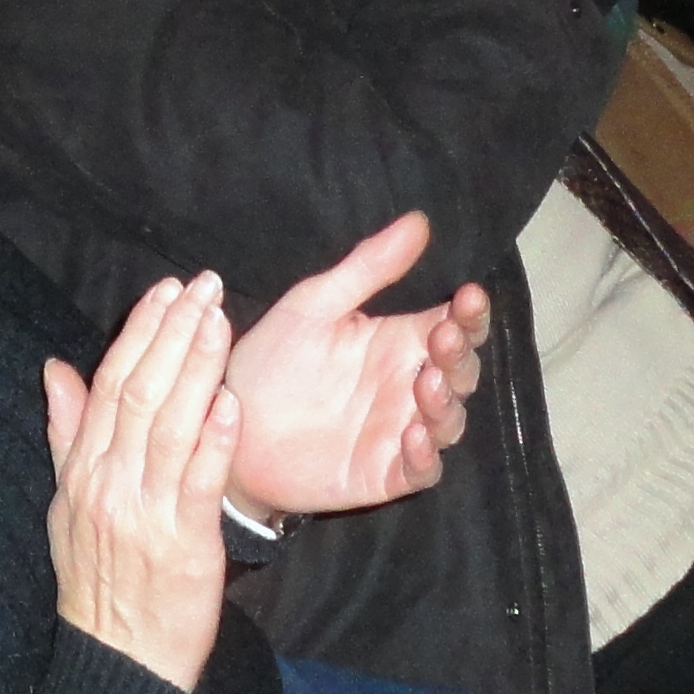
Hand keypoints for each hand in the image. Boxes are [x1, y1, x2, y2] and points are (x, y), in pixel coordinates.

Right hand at [43, 272, 238, 693]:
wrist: (118, 659)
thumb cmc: (101, 577)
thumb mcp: (69, 503)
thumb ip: (67, 432)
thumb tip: (55, 367)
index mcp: (83, 471)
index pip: (109, 385)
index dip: (140, 332)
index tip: (167, 289)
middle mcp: (107, 484)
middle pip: (139, 393)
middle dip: (173, 333)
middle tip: (205, 285)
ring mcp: (142, 513)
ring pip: (169, 427)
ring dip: (196, 369)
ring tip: (220, 321)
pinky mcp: (181, 543)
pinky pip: (197, 483)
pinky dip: (214, 440)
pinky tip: (232, 401)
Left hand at [223, 213, 491, 518]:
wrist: (224, 423)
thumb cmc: (270, 360)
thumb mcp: (313, 305)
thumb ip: (367, 268)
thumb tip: (418, 221)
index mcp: (399, 342)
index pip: (454, 325)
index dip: (470, 313)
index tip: (469, 295)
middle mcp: (407, 386)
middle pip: (460, 371)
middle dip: (460, 354)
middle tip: (442, 336)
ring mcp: (398, 431)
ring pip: (449, 421)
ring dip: (447, 402)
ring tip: (427, 383)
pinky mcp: (383, 473)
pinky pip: (420, 469)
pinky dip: (426, 455)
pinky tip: (413, 435)